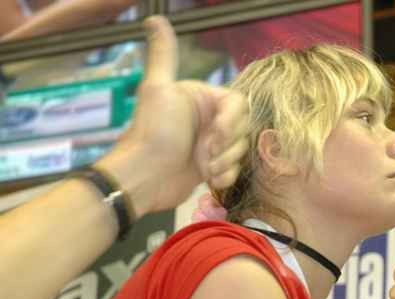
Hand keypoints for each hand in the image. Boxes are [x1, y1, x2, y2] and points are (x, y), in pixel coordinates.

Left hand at [96, 16, 248, 217]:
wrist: (146, 177)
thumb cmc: (153, 132)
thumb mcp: (158, 89)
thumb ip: (164, 55)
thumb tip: (154, 19)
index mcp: (201, 99)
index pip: (238, 104)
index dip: (231, 121)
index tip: (214, 134)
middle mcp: (208, 120)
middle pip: (244, 128)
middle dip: (227, 145)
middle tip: (205, 153)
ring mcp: (211, 145)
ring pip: (240, 150)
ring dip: (225, 162)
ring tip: (205, 168)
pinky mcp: (212, 168)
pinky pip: (234, 169)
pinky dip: (225, 176)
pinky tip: (210, 179)